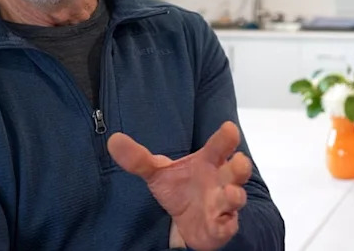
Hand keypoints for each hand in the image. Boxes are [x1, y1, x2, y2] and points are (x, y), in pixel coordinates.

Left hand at [108, 121, 252, 250]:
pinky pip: (228, 225)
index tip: (229, 128)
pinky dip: (227, 224)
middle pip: (237, 170)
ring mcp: (224, 203)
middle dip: (240, 166)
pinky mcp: (222, 225)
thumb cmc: (180, 188)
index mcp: (209, 162)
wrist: (187, 221)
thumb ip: (138, 159)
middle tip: (238, 160)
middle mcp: (221, 180)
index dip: (226, 137)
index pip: (219, 146)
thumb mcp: (157, 173)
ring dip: (234, 195)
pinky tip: (221, 221)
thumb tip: (113, 139)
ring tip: (229, 193)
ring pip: (236, 197)